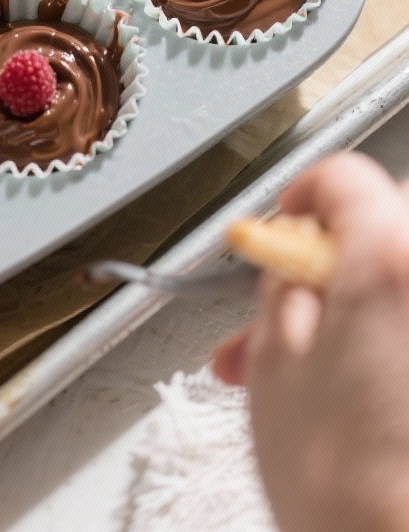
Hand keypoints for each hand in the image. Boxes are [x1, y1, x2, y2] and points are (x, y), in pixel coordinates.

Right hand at [213, 152, 408, 531]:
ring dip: (363, 305)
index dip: (301, 198)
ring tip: (319, 369)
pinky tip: (361, 391)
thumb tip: (292, 256)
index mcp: (392, 257)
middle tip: (295, 305)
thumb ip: (280, 281)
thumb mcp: (274, 361)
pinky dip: (392, 341)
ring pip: (405, 277)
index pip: (346, 178)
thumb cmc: (348, 491)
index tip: (284, 229)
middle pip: (390, 222)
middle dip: (337, 257)